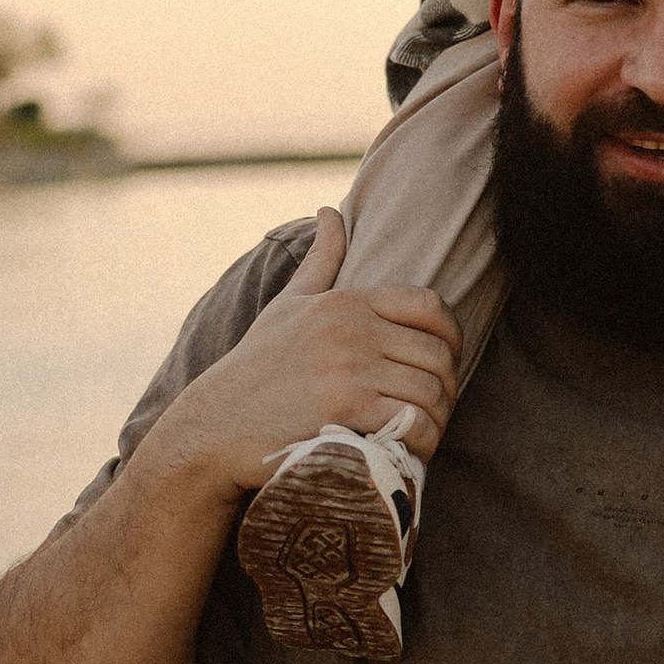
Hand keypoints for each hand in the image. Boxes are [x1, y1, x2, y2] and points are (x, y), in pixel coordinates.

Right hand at [146, 209, 461, 492]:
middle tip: (433, 411)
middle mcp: (352, 328)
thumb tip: (330, 210)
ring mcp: (349, 368)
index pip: (429, 306)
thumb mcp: (287, 305)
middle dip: (446, 387)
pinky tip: (411, 453)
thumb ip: (320, 260)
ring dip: (437, 419)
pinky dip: (422, 441)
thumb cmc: (255, 368)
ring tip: (424, 435)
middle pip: (437, 354)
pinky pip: (412, 422)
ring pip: (430, 391)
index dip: (451, 338)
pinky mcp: (346, 409)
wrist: (213, 428)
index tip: (444, 365)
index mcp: (345, 301)